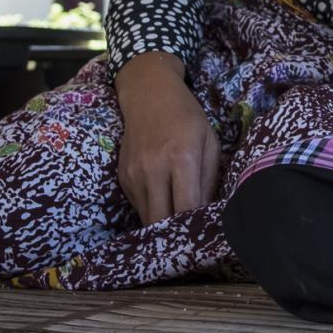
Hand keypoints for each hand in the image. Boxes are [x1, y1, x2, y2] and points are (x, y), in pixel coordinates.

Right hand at [113, 51, 221, 225]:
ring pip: (148, 218)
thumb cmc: (187, 117)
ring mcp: (134, 175)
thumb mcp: (209, 142)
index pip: (187, 207)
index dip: (196, 225)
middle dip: (177, 233)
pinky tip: (165, 201)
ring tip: (179, 224)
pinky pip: (139, 206)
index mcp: (182, 158)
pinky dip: (153, 209)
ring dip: (163, 224)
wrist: (148, 96)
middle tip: (191, 236)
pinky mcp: (123, 178)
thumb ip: (209, 179)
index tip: (206, 233)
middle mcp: (154, 169)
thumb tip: (208, 213)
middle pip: (162, 221)